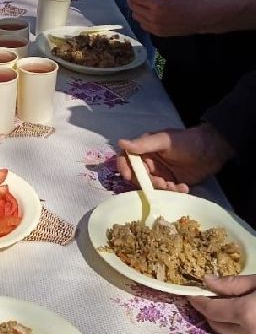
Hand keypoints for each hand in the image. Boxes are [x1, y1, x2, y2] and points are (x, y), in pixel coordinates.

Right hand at [117, 125, 232, 192]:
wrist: (214, 151)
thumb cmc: (188, 141)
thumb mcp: (165, 141)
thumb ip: (144, 144)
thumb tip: (120, 142)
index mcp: (145, 149)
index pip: (127, 157)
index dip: (124, 167)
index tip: (129, 177)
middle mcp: (150, 161)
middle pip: (138, 176)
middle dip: (148, 183)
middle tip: (162, 184)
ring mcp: (161, 173)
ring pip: (152, 186)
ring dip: (162, 189)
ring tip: (176, 186)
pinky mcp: (172, 183)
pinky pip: (166, 192)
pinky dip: (173, 192)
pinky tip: (184, 188)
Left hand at [123, 0, 217, 36]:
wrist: (201, 17)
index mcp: (156, 3)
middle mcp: (152, 16)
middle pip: (133, 6)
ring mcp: (154, 26)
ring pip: (136, 16)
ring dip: (135, 6)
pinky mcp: (158, 33)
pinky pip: (143, 24)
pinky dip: (141, 16)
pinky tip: (146, 10)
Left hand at [190, 274, 255, 333]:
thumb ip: (233, 284)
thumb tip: (208, 281)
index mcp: (246, 314)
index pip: (211, 310)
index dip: (198, 301)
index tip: (190, 293)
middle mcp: (249, 333)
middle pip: (217, 325)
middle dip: (208, 311)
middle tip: (206, 296)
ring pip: (229, 333)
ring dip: (222, 320)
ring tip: (223, 303)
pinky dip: (236, 326)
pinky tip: (238, 314)